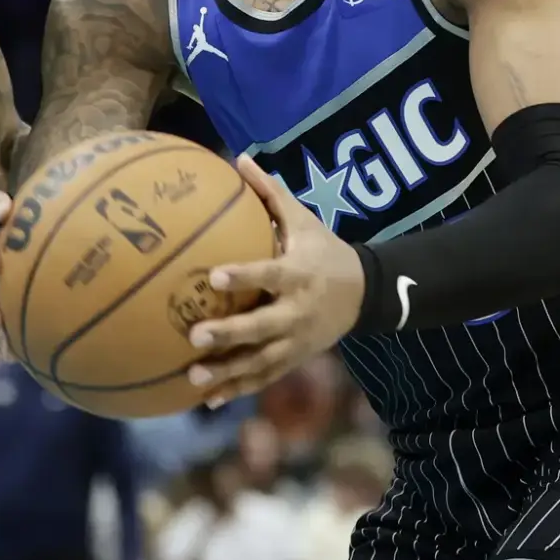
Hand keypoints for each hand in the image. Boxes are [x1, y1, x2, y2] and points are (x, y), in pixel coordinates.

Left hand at [184, 155, 366, 404]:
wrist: (366, 293)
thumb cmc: (323, 250)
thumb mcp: (303, 220)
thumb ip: (270, 195)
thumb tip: (238, 159)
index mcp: (298, 274)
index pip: (268, 275)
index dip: (243, 276)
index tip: (214, 276)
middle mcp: (297, 311)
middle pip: (262, 326)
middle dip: (230, 334)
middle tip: (194, 336)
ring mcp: (297, 340)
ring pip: (261, 361)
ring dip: (228, 372)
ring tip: (194, 379)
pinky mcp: (294, 359)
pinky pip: (264, 378)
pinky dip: (238, 389)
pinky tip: (208, 399)